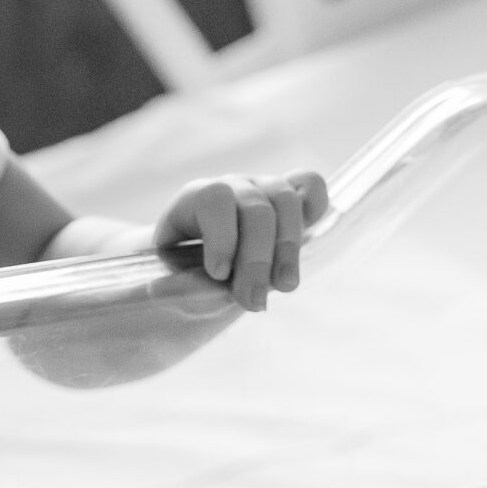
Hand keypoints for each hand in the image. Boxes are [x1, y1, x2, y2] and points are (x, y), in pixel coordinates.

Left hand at [152, 170, 326, 309]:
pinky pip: (311, 185)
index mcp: (194, 200)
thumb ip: (181, 285)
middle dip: (256, 260)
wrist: (192, 265)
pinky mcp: (289, 200)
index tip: (219, 274)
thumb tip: (171, 288)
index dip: (221, 237)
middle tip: (252, 302)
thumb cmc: (180, 274)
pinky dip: (315, 207)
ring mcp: (262, 188)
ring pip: (286, 201)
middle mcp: (231, 187)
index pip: (214, 199)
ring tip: (284, 286)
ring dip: (289, 249)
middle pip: (256, 209)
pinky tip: (307, 241)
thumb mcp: (171, 281)